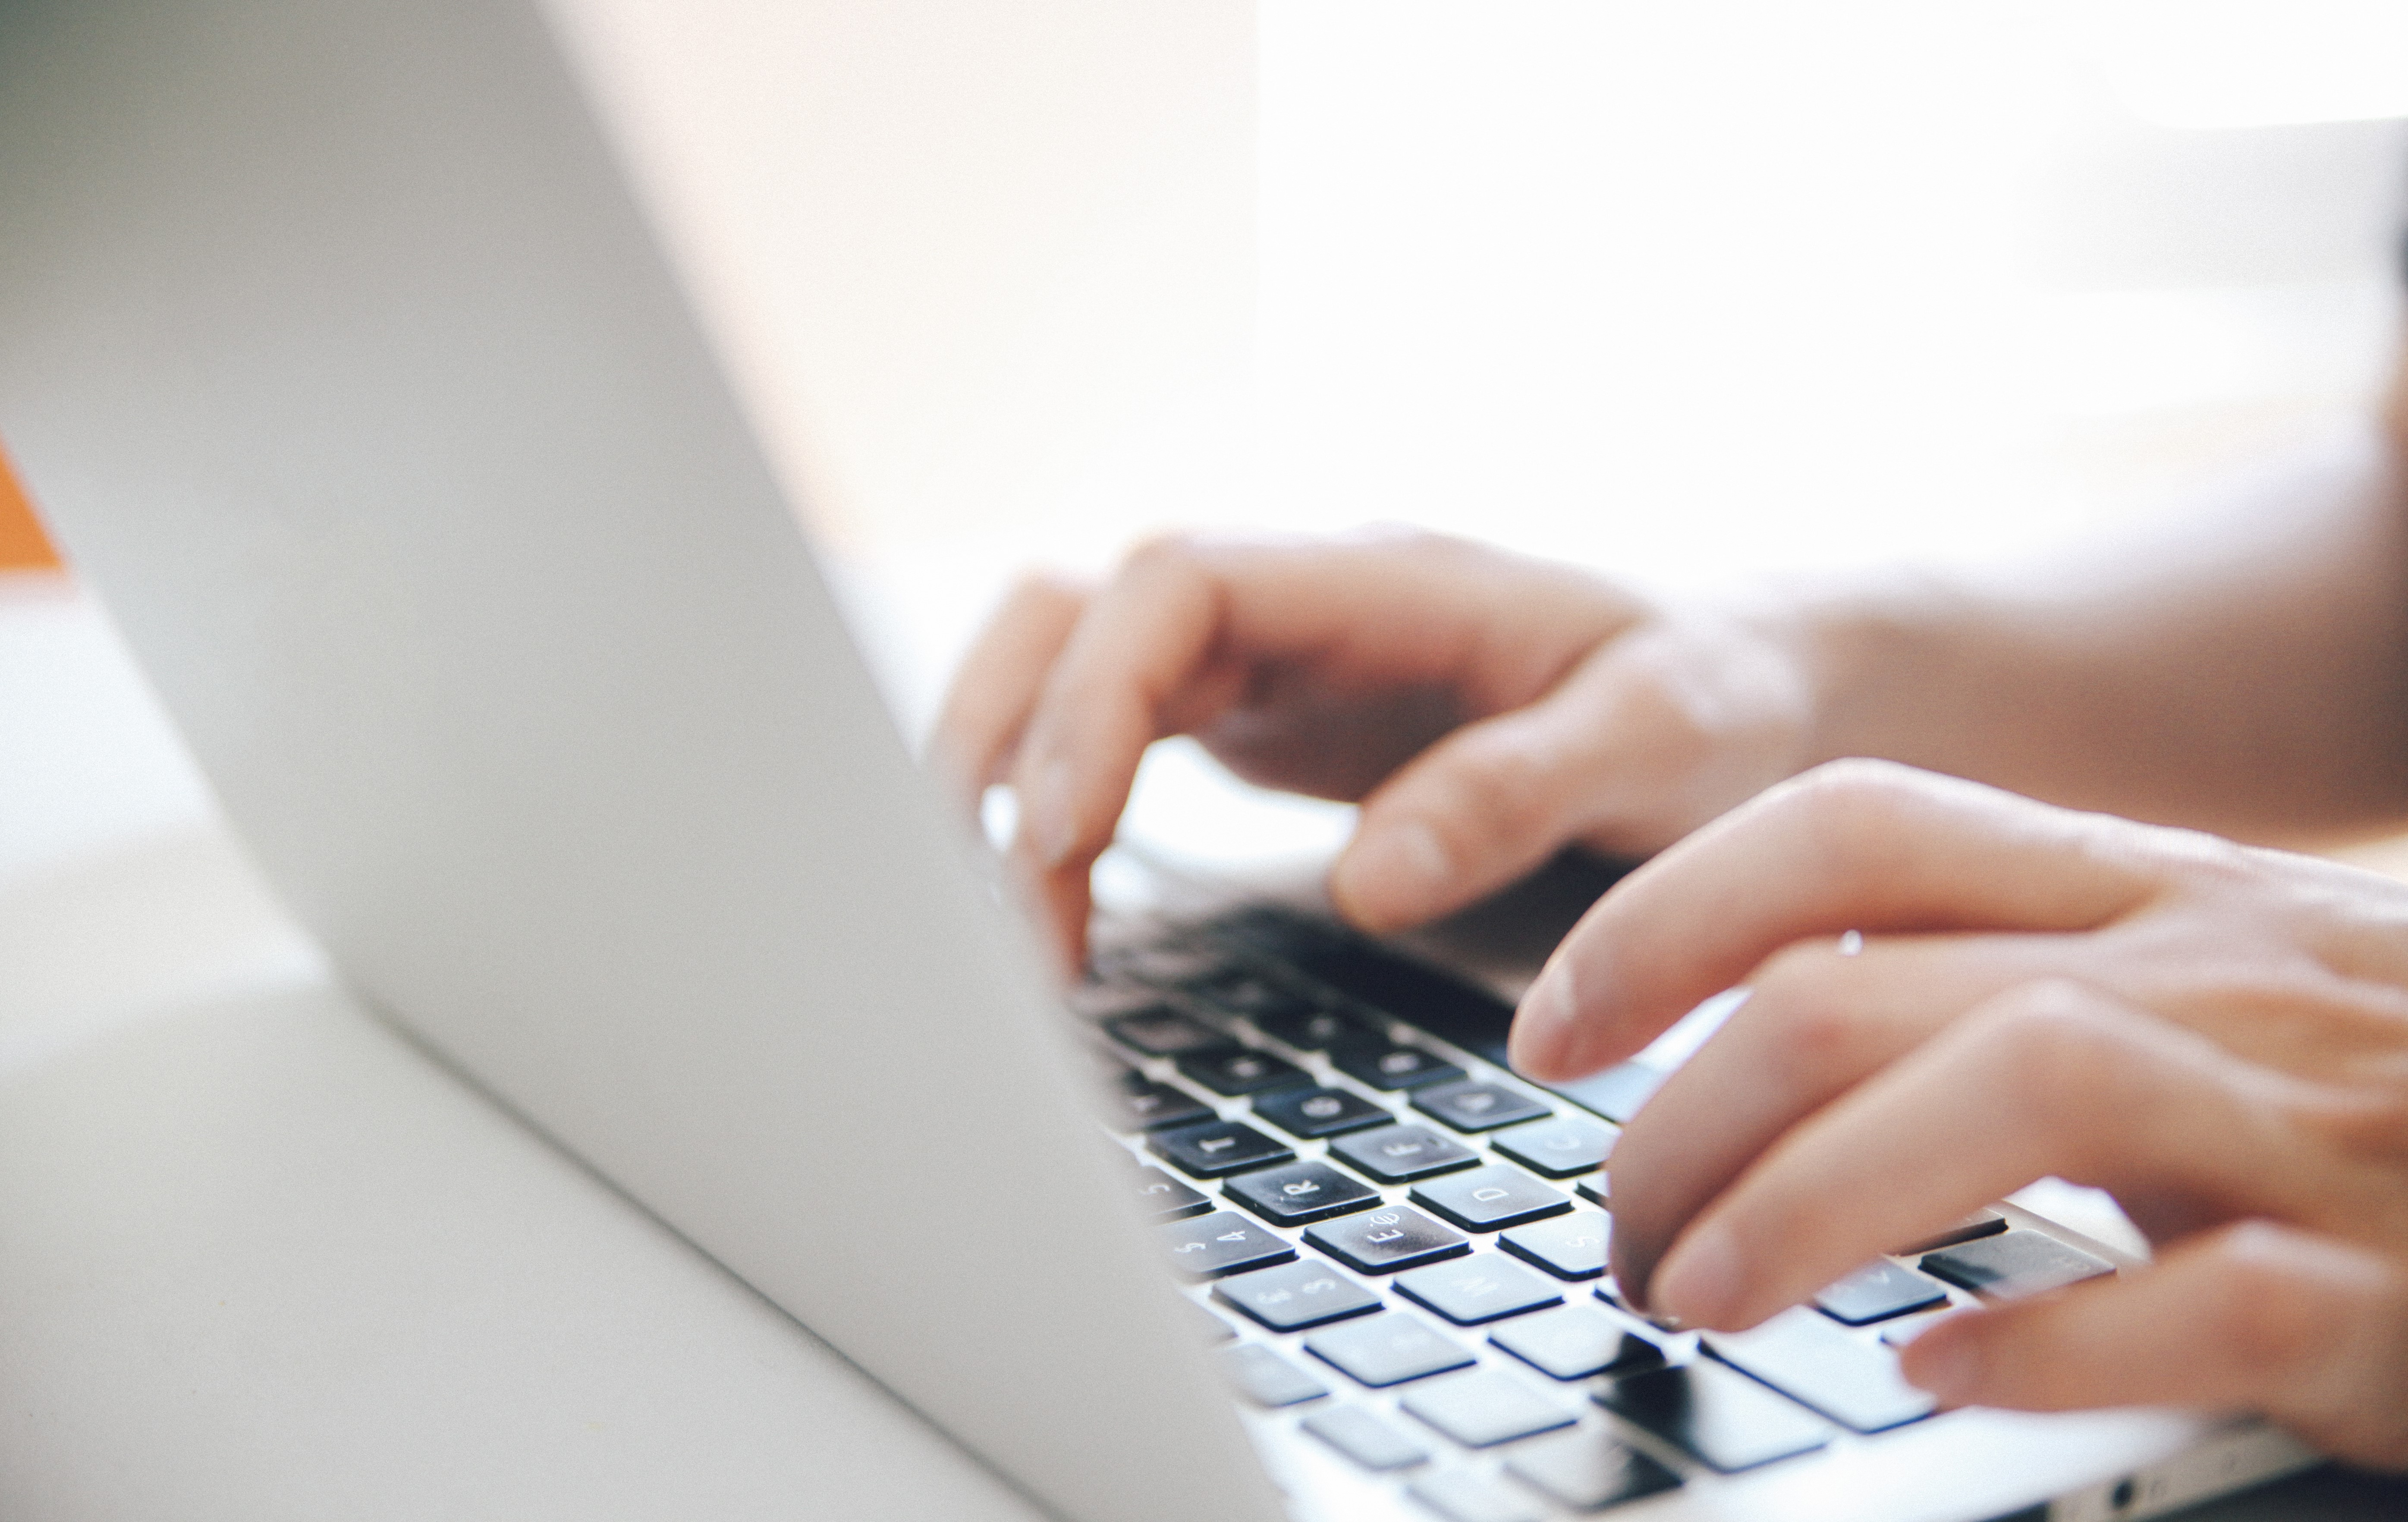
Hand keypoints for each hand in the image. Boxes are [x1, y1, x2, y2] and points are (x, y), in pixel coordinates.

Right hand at [933, 529, 1814, 972]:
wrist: (1755, 677)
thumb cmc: (1723, 691)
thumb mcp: (1665, 733)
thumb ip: (1522, 789)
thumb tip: (1366, 885)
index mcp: (1379, 574)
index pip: (1168, 585)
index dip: (1090, 703)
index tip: (1062, 838)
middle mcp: (1296, 599)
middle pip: (1070, 614)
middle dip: (998, 744)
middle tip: (1003, 916)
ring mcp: (1266, 656)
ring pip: (1064, 672)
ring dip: (1006, 783)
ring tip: (1020, 941)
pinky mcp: (1258, 721)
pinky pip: (1109, 741)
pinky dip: (1056, 820)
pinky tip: (1065, 920)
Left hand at [1511, 759, 2407, 1466]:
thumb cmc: (2374, 1095)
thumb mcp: (2185, 995)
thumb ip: (1998, 987)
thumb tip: (1766, 1052)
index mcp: (2140, 892)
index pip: (1852, 829)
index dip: (1665, 914)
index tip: (1552, 1022)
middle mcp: (2207, 972)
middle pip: (1870, 991)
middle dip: (1685, 1117)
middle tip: (1618, 1235)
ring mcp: (2310, 1124)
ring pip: (2012, 1095)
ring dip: (1810, 1206)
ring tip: (1695, 1295)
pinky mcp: (2398, 1285)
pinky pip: (2209, 1298)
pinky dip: (2048, 1338)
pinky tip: (1937, 1370)